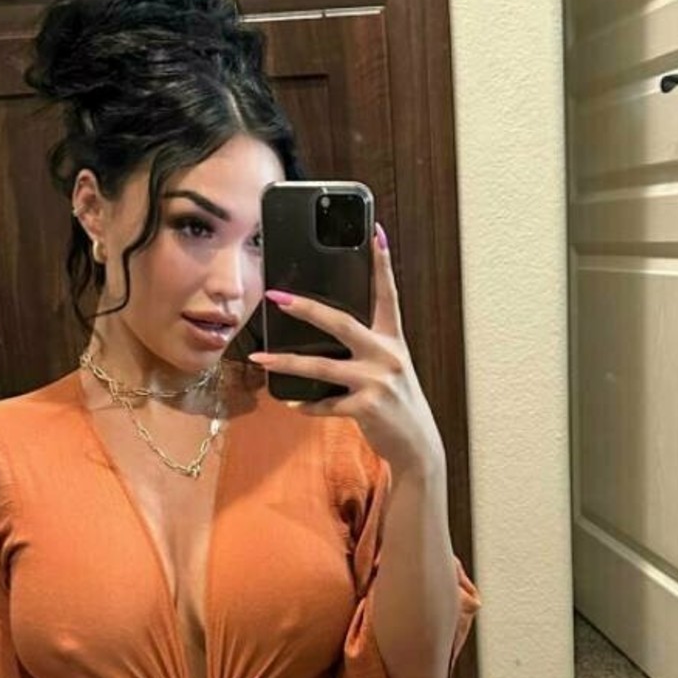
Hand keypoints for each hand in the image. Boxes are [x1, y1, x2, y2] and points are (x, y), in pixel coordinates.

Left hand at [248, 223, 445, 475]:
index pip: (388, 295)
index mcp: (393, 341)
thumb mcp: (390, 369)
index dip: (382, 263)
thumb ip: (367, 348)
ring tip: (260, 360)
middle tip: (277, 296)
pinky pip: (325, 403)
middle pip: (342, 322)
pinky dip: (307, 405)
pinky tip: (295, 404)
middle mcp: (387, 356)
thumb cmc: (397, 404)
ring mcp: (377, 382)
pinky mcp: (366, 408)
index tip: (375, 232)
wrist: (417, 445)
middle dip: (306, 308)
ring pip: (322, 365)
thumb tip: (326, 333)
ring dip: (286, 363)